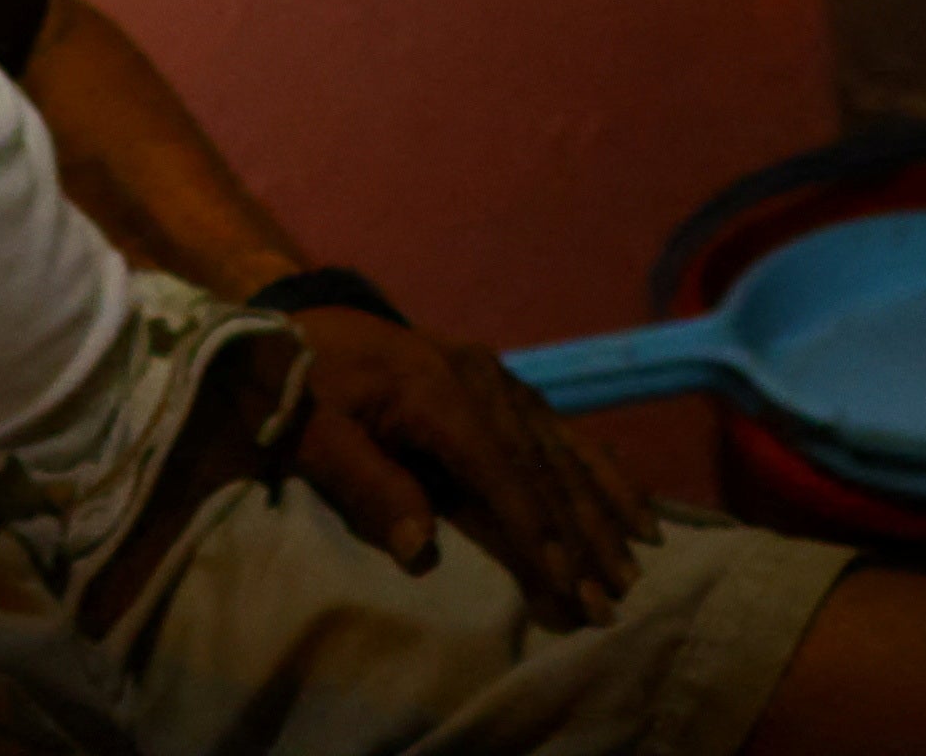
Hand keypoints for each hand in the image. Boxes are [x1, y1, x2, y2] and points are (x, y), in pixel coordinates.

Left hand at [282, 305, 656, 630]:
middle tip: (614, 594)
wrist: (284, 331)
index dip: (534, 530)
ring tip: (642, 553)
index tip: (567, 583)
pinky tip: (628, 496)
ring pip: (562, 445)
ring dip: (603, 502)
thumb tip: (420, 548)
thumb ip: (365, 485)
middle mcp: (481, 376)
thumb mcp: (313, 436)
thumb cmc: (294, 389)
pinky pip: (556, 428)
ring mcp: (494, 376)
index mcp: (437, 389)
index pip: (500, 471)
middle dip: (583, 533)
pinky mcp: (496, 382)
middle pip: (543, 463)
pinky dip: (596, 465)